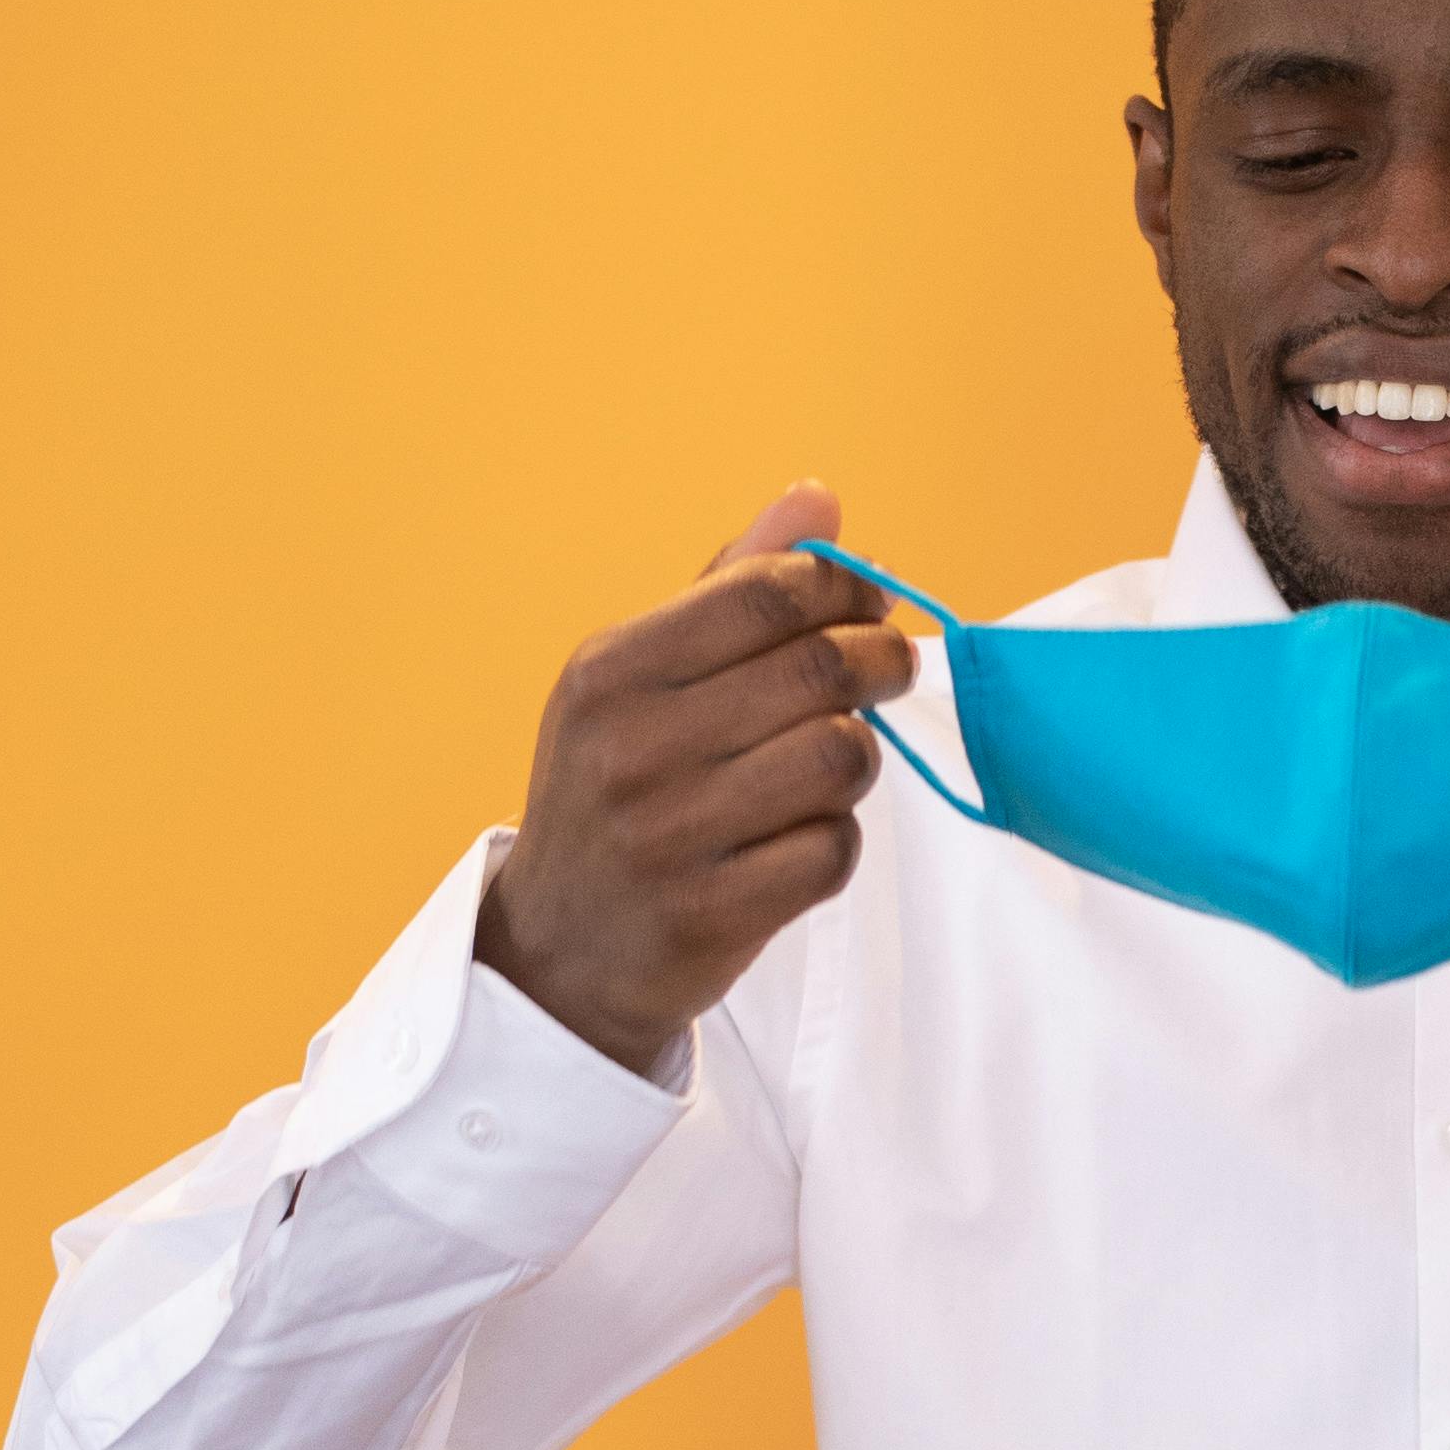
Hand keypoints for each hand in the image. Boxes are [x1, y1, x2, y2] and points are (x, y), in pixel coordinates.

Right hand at [473, 482, 915, 1078]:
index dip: (843, 588)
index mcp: (610, 672)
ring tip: (832, 760)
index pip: (764, 594)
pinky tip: (798, 838)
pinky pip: (833, 851)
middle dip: (879, 662)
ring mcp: (671, 836)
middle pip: (818, 670)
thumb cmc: (615, 789)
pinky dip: (835, 840)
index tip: (867, 604)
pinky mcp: (714, 914)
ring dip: (857, 755)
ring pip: (839, 758)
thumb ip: (729, 587)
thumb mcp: (638, 680)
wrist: (561, 950)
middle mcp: (632, 748)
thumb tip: (818, 499)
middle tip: (888, 669)